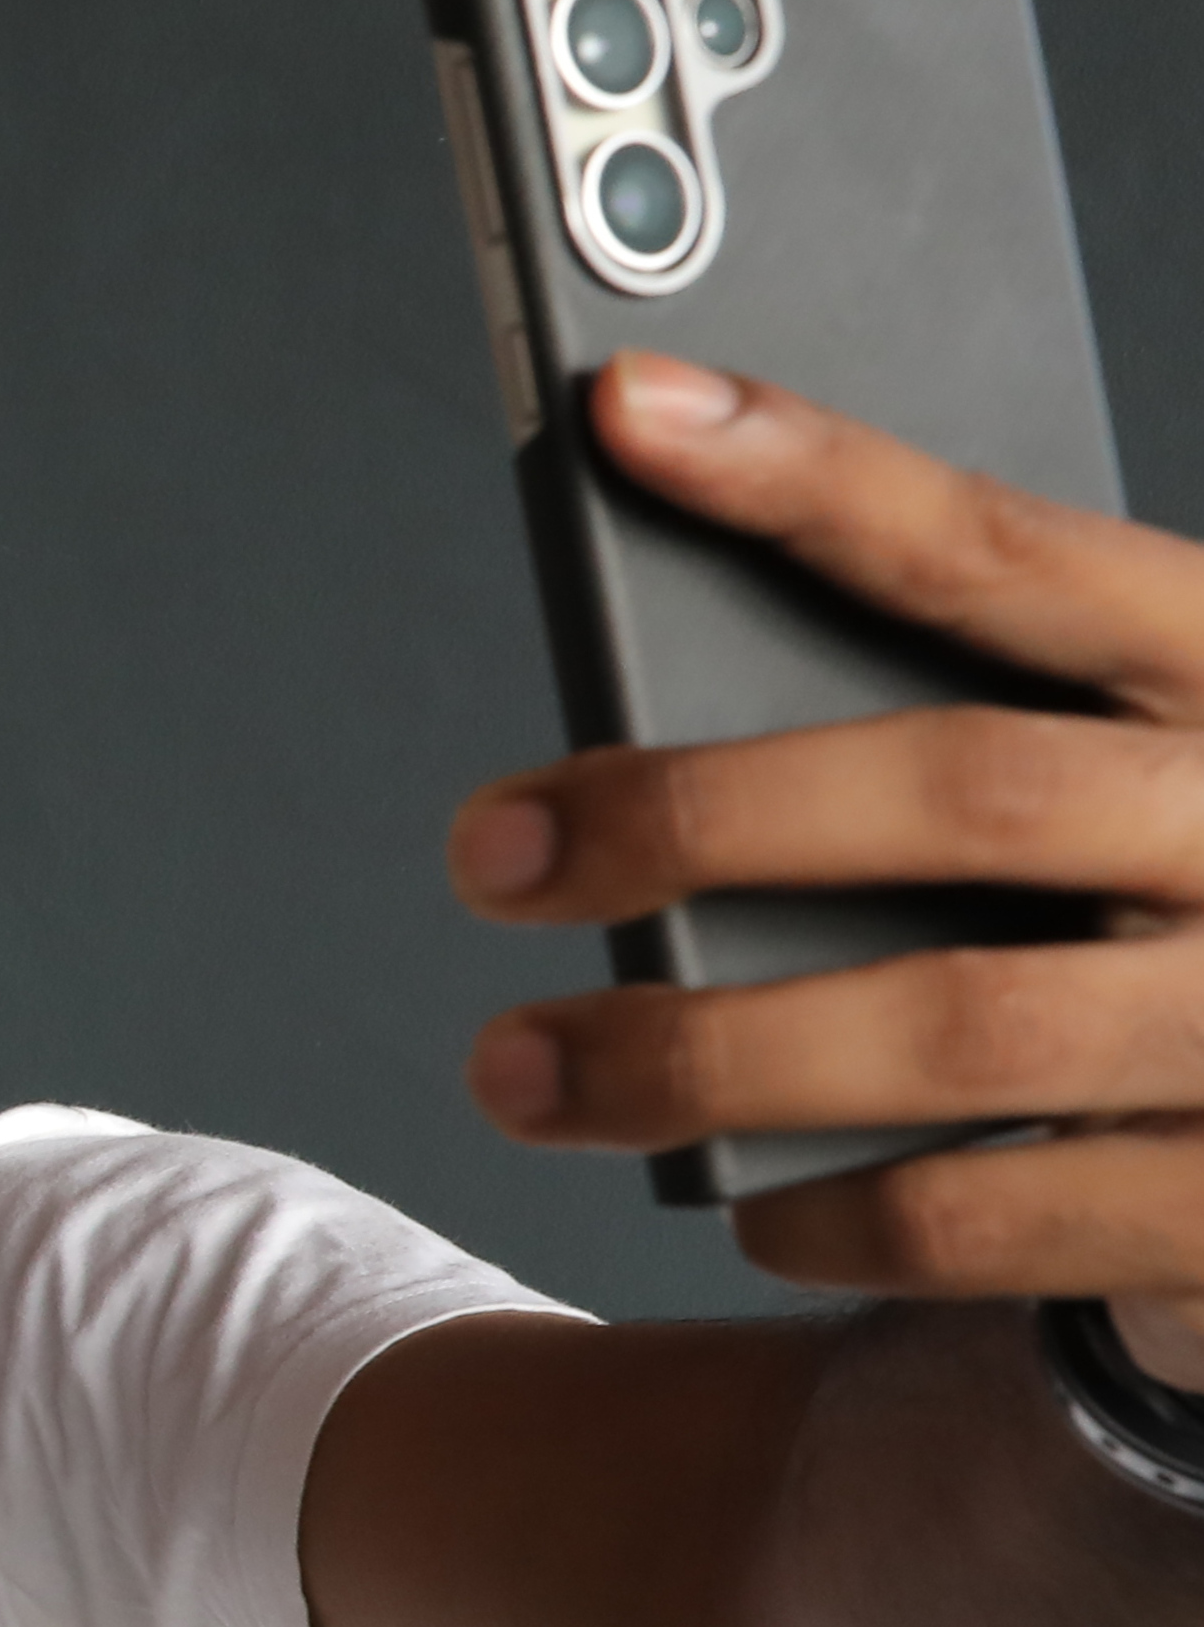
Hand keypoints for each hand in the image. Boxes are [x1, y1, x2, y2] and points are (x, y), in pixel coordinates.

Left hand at [453, 354, 1203, 1381]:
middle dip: (692, 817)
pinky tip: (743, 1201)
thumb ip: (983, 726)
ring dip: (695, 1053)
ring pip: (951, 1027)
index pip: (1009, 552)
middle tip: (488, 851)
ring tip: (519, 1070)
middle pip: (960, 792)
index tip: (628, 409)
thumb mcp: (1147, 766)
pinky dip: (826, 1211)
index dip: (817, 477)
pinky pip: (979, 1216)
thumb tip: (676, 712)